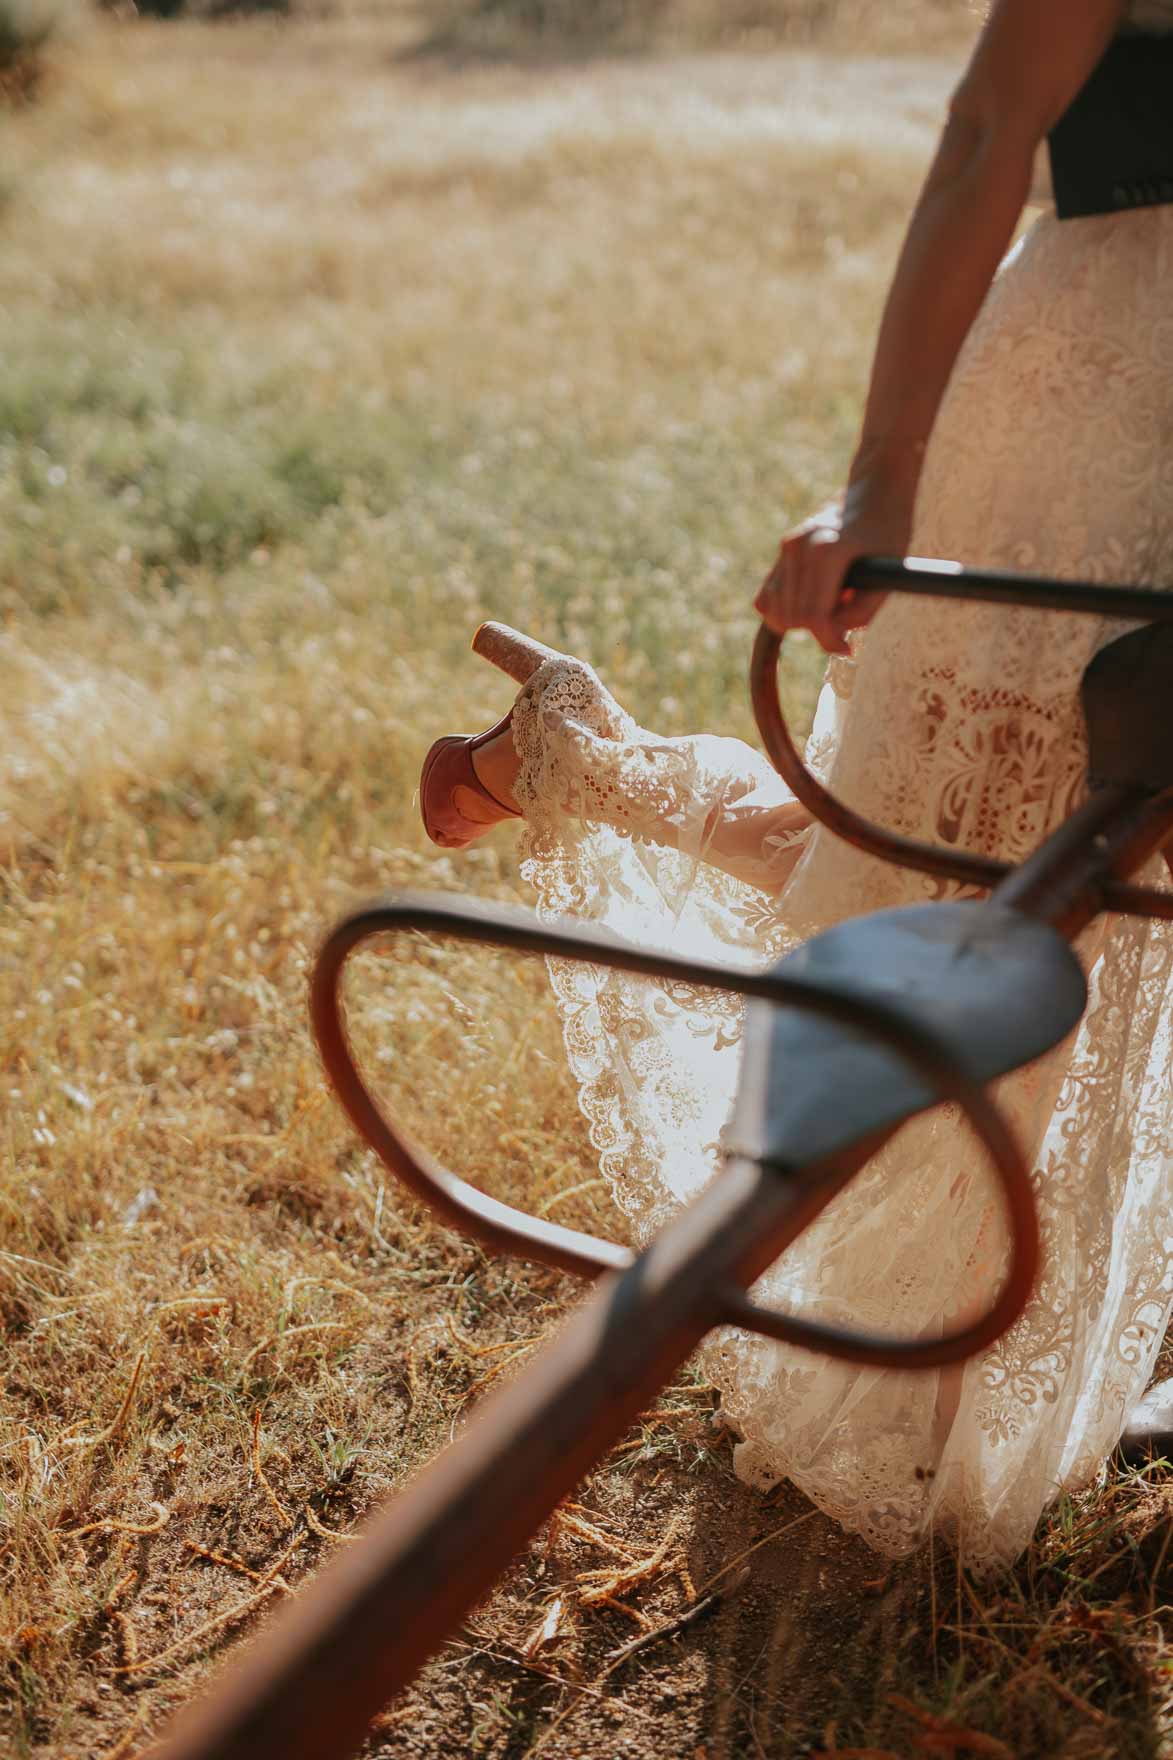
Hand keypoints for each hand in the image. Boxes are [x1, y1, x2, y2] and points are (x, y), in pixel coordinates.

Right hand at [755, 478, 914, 655]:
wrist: (876, 490)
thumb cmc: (889, 533)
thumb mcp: (890, 574)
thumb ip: (863, 610)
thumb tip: (833, 635)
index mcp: (827, 551)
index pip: (814, 617)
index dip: (830, 641)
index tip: (848, 647)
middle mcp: (799, 547)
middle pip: (792, 618)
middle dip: (818, 630)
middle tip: (846, 616)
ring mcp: (786, 547)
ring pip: (774, 611)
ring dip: (801, 621)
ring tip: (832, 603)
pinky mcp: (781, 551)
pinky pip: (766, 598)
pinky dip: (785, 610)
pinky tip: (813, 599)